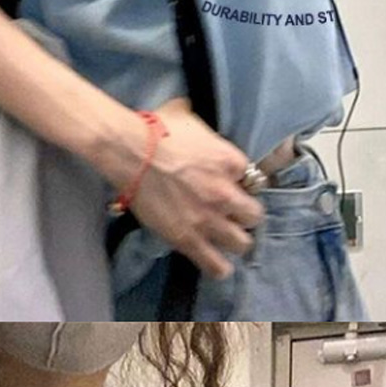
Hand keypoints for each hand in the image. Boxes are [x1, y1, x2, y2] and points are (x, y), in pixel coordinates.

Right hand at [121, 102, 263, 278]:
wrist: (130, 152)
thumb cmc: (157, 129)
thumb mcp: (190, 118)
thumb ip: (204, 130)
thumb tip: (196, 121)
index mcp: (231, 162)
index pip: (254, 180)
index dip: (243, 184)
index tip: (234, 186)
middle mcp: (227, 194)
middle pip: (255, 216)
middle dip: (246, 216)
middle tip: (233, 215)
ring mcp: (209, 220)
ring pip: (242, 244)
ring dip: (235, 242)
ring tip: (227, 241)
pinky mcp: (188, 240)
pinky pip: (215, 265)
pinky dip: (219, 267)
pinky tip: (218, 266)